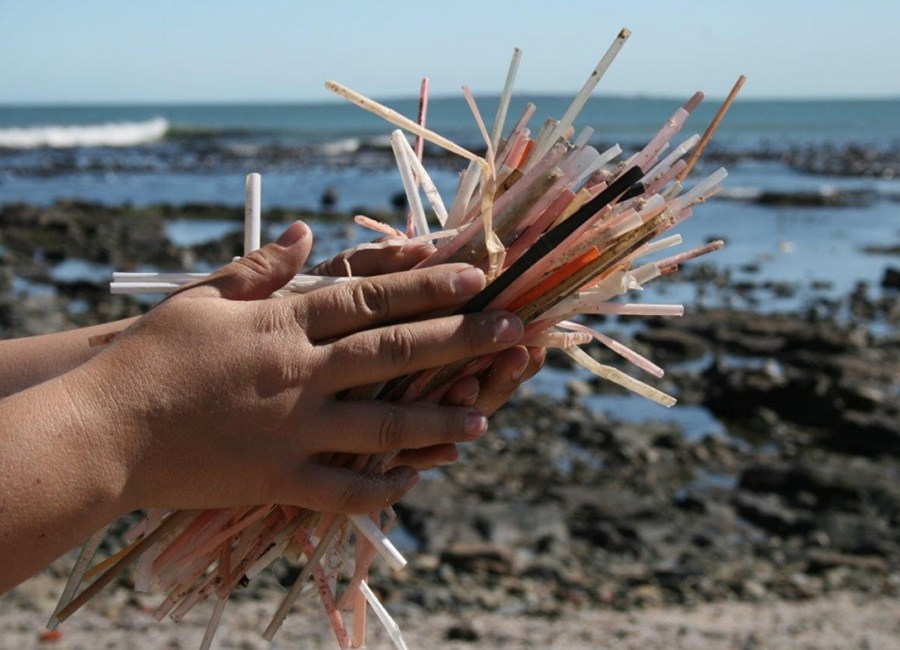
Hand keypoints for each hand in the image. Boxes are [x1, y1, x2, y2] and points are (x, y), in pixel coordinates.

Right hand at [73, 221, 523, 514]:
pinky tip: (415, 480)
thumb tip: (307, 232)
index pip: (372, 297)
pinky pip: (343, 488)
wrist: (104, 430)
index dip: (429, 284)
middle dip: (461, 338)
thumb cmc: (151, 357)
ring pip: (384, 423)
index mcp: (284, 323)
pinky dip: (383, 487)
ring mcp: (294, 430)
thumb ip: (262, 269)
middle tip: (512, 330)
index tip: (477, 274)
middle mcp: (301, 373)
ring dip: (439, 419)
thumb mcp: (203, 299)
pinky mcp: (278, 478)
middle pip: (396, 351)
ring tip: (483, 417)